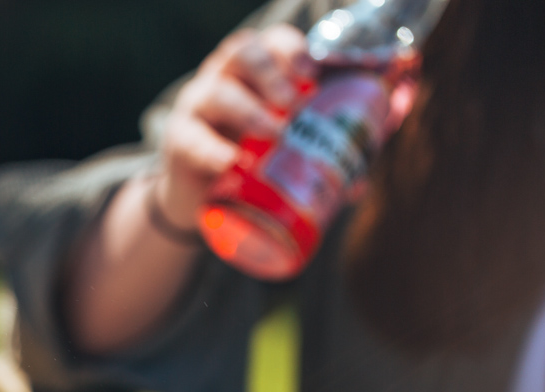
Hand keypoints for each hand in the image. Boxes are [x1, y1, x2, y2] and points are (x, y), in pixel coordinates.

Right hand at [156, 25, 314, 227]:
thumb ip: (323, 146)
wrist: (200, 196)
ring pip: (217, 92)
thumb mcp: (283, 145)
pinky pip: (192, 139)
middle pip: (242, 53)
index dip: (292, 49)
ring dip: (250, 110)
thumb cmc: (250, 158)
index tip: (314, 72)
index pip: (271, 42)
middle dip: (272, 73)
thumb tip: (366, 168)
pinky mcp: (178, 140)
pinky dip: (213, 150)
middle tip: (296, 103)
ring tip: (275, 133)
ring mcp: (197, 106)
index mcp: (254, 70)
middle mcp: (222, 77)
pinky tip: (230, 161)